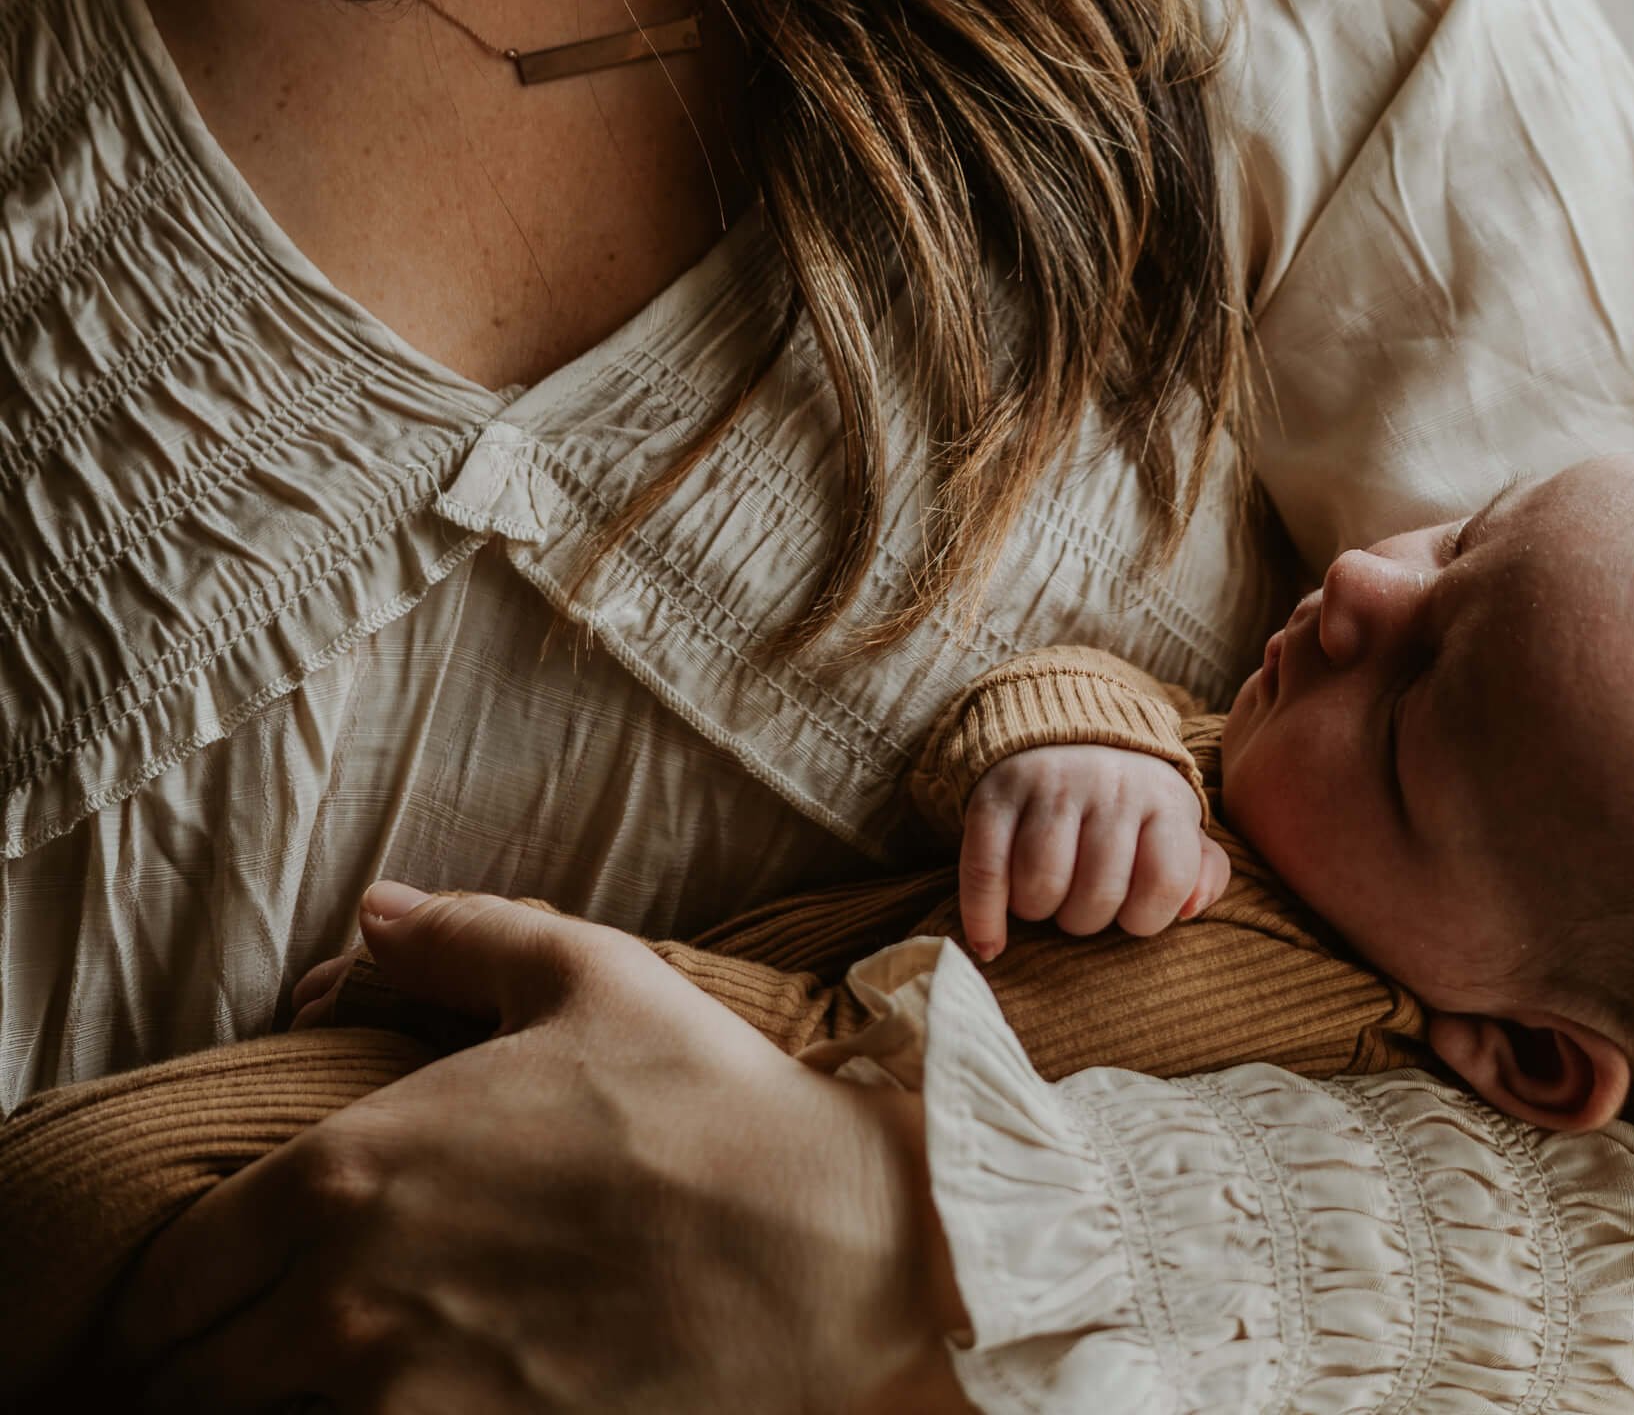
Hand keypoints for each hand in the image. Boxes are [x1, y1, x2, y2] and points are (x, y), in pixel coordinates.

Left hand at [107, 882, 965, 1412]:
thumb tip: (372, 912)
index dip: (170, 1284)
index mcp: (348, 1171)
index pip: (173, 1271)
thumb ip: (457, 935)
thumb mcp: (583, 972)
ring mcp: (403, 1398)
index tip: (198, 1285)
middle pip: (189, 1376)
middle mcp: (346, 1299)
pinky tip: (396, 1402)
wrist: (819, 1246)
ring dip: (268, 1404)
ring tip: (302, 1381)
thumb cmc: (701, 1098)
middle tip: (232, 1343)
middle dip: (195, 1360)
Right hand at [958, 746, 1229, 959]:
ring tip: (1045, 897)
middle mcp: (1108, 785)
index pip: (1166, 884)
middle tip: (1080, 901)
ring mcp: (1049, 785)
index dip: (1146, 917)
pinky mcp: (996, 793)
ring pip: (1041, 887)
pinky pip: (985, 871)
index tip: (1132, 911)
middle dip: (1086, 918)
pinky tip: (992, 942)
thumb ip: (1203, 870)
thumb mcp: (1177, 824)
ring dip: (1039, 911)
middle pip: (1096, 897)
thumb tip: (1191, 910)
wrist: (1064, 725)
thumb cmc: (1129, 801)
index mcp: (1162, 797)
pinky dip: (984, 917)